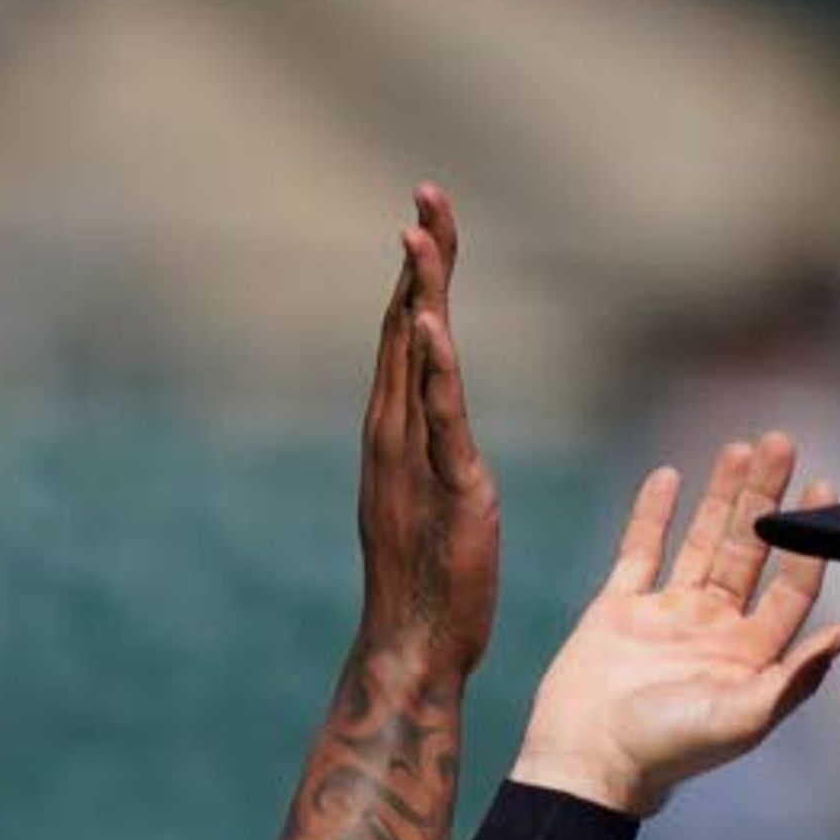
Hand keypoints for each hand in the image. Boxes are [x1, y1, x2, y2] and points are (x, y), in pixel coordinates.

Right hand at [353, 183, 498, 673]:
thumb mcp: (440, 494)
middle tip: (426, 191)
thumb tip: (439, 413)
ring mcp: (412, 458)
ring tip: (421, 231)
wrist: (412, 648)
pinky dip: (433, 366)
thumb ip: (435, 446)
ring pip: (412, 358)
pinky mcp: (445, 485)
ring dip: (418, 292)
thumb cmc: (431, 583)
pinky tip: (432, 321)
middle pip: (403, 325)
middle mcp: (393, 434)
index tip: (428, 215)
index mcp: (398, 430)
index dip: (420, 273)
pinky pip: (436, 416)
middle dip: (419, 258)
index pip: (408, 333)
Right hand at [511, 432, 839, 816]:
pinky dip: (653, 514)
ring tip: (740, 448)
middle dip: (767, 498)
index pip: (791, 586)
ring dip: (721, 496)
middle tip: (783, 445)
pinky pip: (641, 551)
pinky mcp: (620, 608)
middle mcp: (714, 629)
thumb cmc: (668, 749)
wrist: (588, 760)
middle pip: (750, 550)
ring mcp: (668, 616)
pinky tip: (669, 476)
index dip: (809, 540)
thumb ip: (794, 676)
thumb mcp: (744, 718)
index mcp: (750, 655)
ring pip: (701, 542)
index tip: (823, 491)